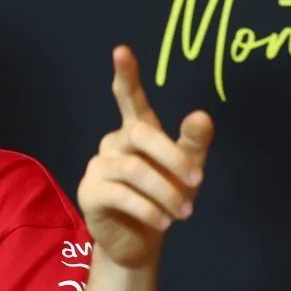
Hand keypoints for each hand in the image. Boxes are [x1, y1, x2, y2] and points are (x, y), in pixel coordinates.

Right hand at [78, 45, 213, 268]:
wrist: (142, 240)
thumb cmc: (166, 197)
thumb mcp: (188, 170)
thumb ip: (194, 143)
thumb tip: (201, 115)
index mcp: (137, 130)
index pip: (129, 97)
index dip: (126, 74)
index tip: (121, 50)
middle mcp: (113, 142)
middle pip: (140, 134)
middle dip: (172, 158)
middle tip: (198, 182)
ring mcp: (97, 166)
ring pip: (133, 169)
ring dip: (165, 192)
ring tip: (184, 213)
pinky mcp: (89, 192)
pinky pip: (120, 194)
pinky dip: (148, 209)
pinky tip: (163, 221)